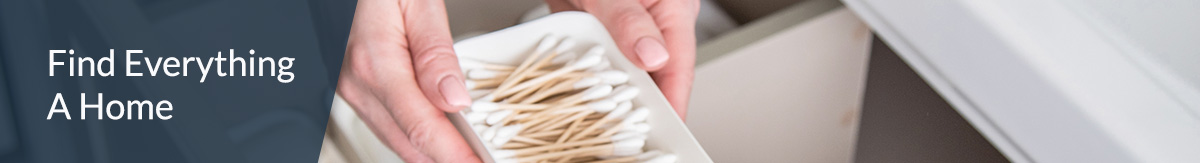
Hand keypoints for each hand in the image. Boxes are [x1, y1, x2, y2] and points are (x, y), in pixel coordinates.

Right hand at [337, 0, 478, 161]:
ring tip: (468, 155)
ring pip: (397, 141)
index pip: (422, 127)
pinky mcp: (354, 88)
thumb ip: (436, 53)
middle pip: (409, 145)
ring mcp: (352, 89)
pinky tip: (440, 138)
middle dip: (448, 160)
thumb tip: (455, 99)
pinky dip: (417, 138)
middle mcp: (357, 84)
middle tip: (481, 162)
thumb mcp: (417, 2)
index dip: (455, 155)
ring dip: (434, 154)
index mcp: (375, 63)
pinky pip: (388, 125)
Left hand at [546, 0, 698, 119]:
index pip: (679, 67)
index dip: (674, 102)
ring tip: (597, 112)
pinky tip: (575, 86)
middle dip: (638, 103)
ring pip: (624, 71)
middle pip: (652, 75)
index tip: (669, 128)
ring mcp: (627, 27)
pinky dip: (588, 74)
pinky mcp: (602, 27)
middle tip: (623, 129)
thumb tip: (654, 56)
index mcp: (673, 9)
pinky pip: (599, 60)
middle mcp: (653, 22)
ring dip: (608, 90)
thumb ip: (629, 18)